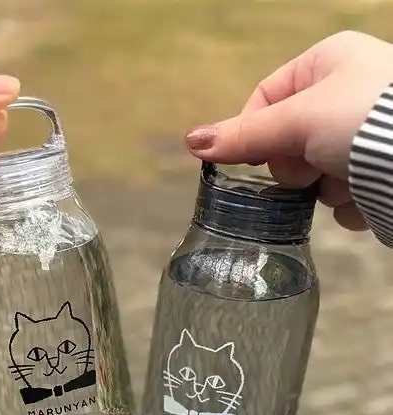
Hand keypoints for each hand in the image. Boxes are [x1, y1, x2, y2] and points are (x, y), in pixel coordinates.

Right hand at [185, 31, 392, 230]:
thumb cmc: (363, 121)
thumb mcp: (297, 122)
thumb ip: (244, 135)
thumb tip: (191, 141)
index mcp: (327, 63)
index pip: (265, 98)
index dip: (252, 131)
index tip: (252, 157)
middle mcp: (346, 94)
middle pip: (286, 142)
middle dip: (295, 164)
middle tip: (312, 166)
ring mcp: (362, 135)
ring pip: (312, 174)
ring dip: (322, 185)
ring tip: (347, 179)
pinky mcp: (377, 171)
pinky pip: (339, 193)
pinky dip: (346, 200)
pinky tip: (365, 194)